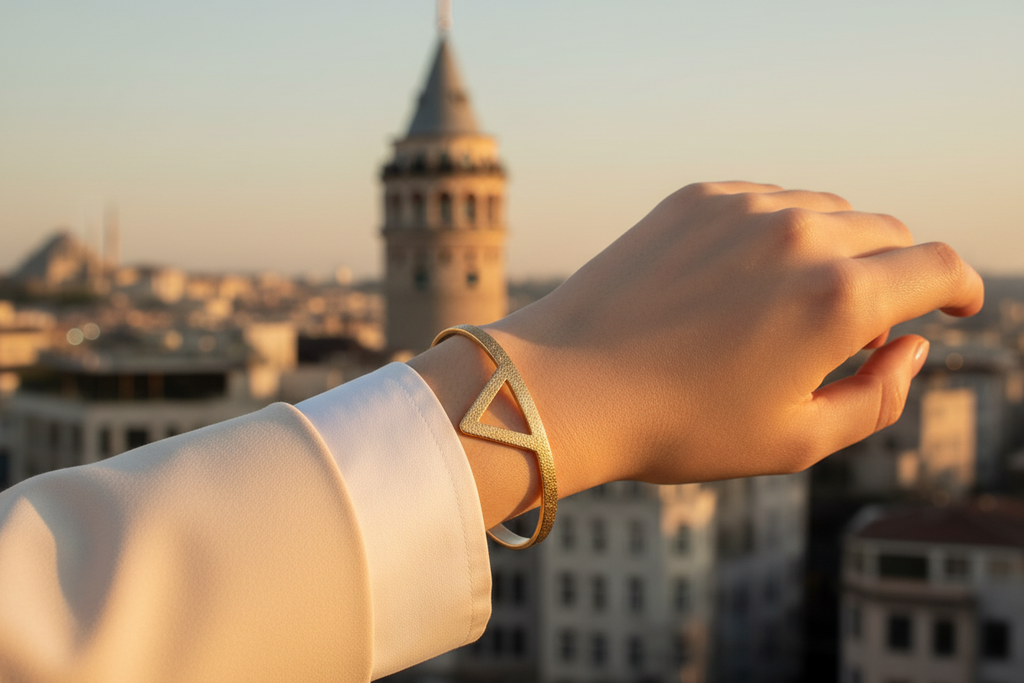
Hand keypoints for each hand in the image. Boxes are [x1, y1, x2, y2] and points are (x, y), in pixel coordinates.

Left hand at [412, 182, 983, 526]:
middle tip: (858, 327)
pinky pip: (769, 199)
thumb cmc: (681, 426)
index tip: (954, 306)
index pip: (938, 266)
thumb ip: (881, 396)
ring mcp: (746, 206)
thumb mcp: (798, 441)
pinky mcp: (698, 196)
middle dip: (893, 275)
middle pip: (888, 232)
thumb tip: (913, 346)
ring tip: (795, 305)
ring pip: (828, 209)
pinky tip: (746, 276)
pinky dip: (780, 230)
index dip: (957, 288)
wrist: (569, 385)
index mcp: (840, 297)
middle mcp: (801, 234)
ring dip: (835, 248)